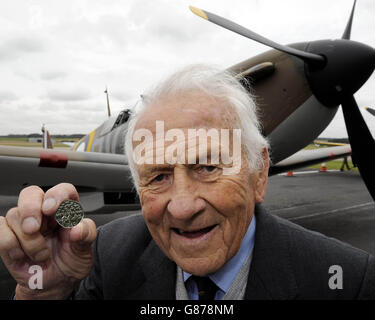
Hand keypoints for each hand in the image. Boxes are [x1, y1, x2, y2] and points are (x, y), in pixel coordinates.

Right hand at [0, 183, 96, 298]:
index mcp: (66, 209)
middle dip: (30, 209)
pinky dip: (9, 244)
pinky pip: (0, 229)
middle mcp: (44, 212)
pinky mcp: (8, 235)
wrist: (56, 281)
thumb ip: (86, 235)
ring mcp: (24, 223)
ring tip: (41, 255)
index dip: (56, 195)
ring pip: (14, 215)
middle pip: (31, 194)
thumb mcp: (85, 249)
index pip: (62, 190)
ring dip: (27, 240)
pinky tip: (22, 255)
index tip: (51, 208)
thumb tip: (77, 229)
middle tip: (33, 229)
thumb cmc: (71, 259)